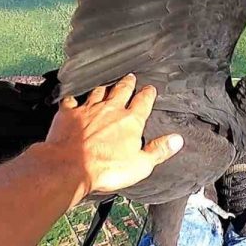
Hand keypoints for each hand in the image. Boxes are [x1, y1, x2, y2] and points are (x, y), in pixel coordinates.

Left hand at [42, 74, 183, 203]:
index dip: (148, 94)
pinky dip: (73, 99)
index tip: (150, 89)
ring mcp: (88, 110)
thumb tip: (177, 140)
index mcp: (131, 121)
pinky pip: (71, 101)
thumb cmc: (108, 168)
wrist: (72, 167)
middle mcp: (110, 110)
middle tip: (130, 77)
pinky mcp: (68, 115)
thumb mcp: (142, 164)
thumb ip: (159, 150)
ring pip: (98, 93)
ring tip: (106, 86)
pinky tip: (72, 99)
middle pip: (121, 91)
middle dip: (128, 84)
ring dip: (104, 88)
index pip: (143, 102)